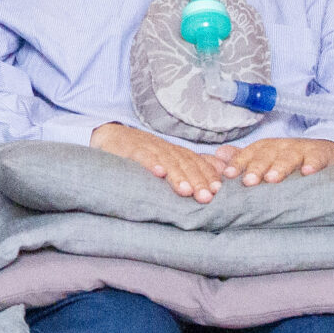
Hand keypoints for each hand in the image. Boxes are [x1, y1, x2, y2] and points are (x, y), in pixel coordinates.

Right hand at [92, 122, 230, 203]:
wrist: (112, 136)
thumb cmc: (145, 153)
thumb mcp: (170, 157)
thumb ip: (194, 163)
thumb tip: (222, 170)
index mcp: (176, 153)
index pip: (196, 162)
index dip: (207, 175)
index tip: (216, 190)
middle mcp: (166, 149)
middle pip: (185, 163)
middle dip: (197, 180)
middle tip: (206, 197)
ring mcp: (148, 147)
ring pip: (167, 161)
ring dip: (177, 175)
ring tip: (186, 191)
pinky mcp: (130, 148)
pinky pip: (141, 155)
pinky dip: (150, 163)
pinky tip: (158, 173)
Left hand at [216, 137, 333, 183]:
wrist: (325, 154)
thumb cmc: (289, 161)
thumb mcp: (266, 159)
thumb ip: (243, 158)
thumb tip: (218, 154)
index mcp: (265, 149)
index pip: (249, 154)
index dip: (239, 163)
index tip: (229, 175)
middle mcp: (281, 147)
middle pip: (266, 155)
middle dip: (256, 167)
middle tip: (249, 182)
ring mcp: (302, 150)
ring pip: (289, 157)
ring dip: (280, 167)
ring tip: (272, 179)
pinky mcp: (322, 154)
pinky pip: (317, 158)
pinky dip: (313, 164)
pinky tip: (308, 173)